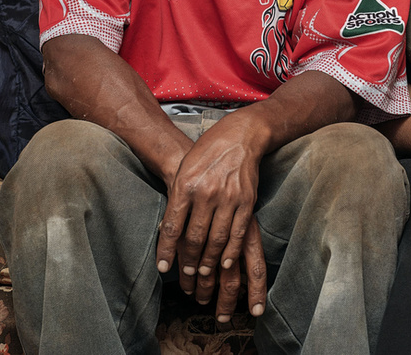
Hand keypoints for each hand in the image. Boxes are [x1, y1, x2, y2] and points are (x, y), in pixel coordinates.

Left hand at [154, 116, 266, 314]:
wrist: (240, 135)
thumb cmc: (207, 152)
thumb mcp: (185, 170)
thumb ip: (177, 198)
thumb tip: (167, 229)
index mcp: (185, 185)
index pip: (172, 226)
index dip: (167, 251)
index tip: (163, 268)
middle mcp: (206, 193)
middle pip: (195, 237)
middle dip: (189, 261)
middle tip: (187, 275)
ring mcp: (228, 197)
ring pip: (216, 239)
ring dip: (209, 262)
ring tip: (203, 274)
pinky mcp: (246, 201)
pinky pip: (237, 233)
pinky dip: (231, 251)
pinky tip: (225, 263)